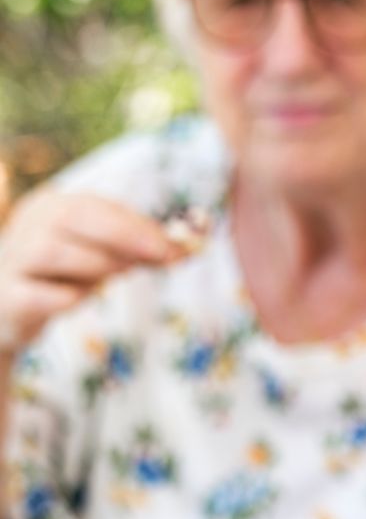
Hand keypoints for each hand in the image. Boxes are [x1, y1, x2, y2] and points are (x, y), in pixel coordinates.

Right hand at [0, 190, 176, 356]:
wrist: (10, 311)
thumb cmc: (65, 278)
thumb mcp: (102, 257)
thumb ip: (141, 248)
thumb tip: (193, 245)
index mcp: (50, 209)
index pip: (94, 206)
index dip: (137, 224)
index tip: (176, 244)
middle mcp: (26, 227)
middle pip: (70, 217)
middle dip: (123, 235)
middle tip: (162, 257)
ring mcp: (10, 261)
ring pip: (51, 251)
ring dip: (95, 265)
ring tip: (112, 279)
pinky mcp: (6, 298)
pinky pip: (36, 294)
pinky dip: (64, 297)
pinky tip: (76, 298)